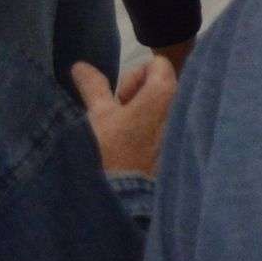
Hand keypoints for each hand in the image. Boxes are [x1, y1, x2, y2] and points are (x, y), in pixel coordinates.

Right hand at [73, 56, 176, 176]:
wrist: (121, 196)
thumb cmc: (109, 151)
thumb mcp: (97, 115)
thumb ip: (93, 86)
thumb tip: (80, 65)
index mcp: (165, 93)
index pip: (158, 64)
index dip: (134, 76)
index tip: (118, 98)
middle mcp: (181, 106)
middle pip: (161, 84)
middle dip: (137, 94)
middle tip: (118, 116)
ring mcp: (181, 127)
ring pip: (163, 106)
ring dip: (142, 112)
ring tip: (124, 133)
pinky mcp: (178, 145)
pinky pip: (168, 125)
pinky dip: (152, 128)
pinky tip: (135, 145)